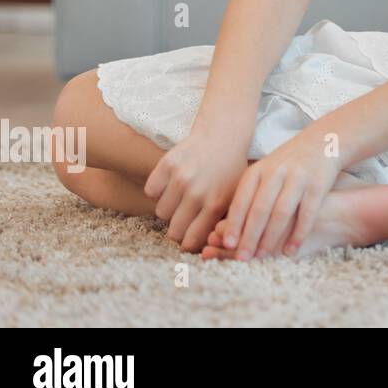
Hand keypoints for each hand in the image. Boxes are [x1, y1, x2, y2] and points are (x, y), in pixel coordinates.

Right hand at [144, 126, 249, 252]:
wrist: (223, 135)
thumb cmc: (231, 171)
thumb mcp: (236, 198)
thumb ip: (225, 224)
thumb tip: (214, 251)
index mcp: (217, 204)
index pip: (191, 241)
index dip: (189, 244)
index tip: (190, 240)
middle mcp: (197, 192)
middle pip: (173, 231)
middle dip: (178, 229)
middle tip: (186, 218)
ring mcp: (181, 178)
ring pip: (161, 213)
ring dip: (169, 209)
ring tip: (182, 198)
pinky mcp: (167, 164)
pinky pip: (150, 192)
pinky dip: (158, 191)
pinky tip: (172, 184)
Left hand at [221, 131, 341, 258]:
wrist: (324, 142)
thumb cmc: (288, 164)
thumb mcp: (265, 172)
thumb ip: (248, 195)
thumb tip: (224, 229)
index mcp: (258, 171)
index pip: (241, 200)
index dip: (234, 224)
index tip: (227, 245)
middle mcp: (276, 172)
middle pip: (259, 209)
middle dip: (249, 237)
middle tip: (241, 258)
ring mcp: (298, 177)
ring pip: (281, 213)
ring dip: (271, 238)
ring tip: (263, 256)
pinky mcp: (318, 184)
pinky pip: (306, 214)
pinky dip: (297, 234)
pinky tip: (290, 250)